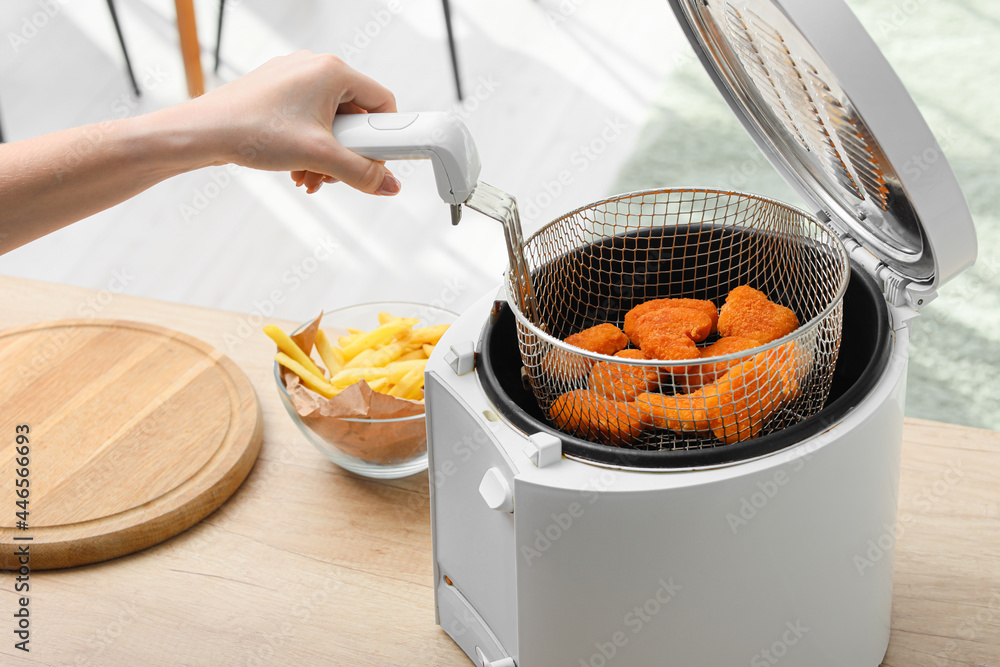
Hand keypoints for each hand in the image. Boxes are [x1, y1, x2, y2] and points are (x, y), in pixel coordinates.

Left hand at [188, 50, 400, 195]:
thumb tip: (388, 185)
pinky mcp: (278, 91)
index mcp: (332, 71)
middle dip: (348, 152)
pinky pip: (309, 119)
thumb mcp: (319, 157)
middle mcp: (315, 66)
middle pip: (355, 116)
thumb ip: (361, 173)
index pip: (382, 101)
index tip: (378, 159)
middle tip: (336, 173)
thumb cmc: (254, 132)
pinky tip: (296, 167)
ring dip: (327, 155)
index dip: (385, 135)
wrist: (203, 133)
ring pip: (331, 122)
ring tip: (309, 175)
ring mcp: (294, 77)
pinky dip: (309, 146)